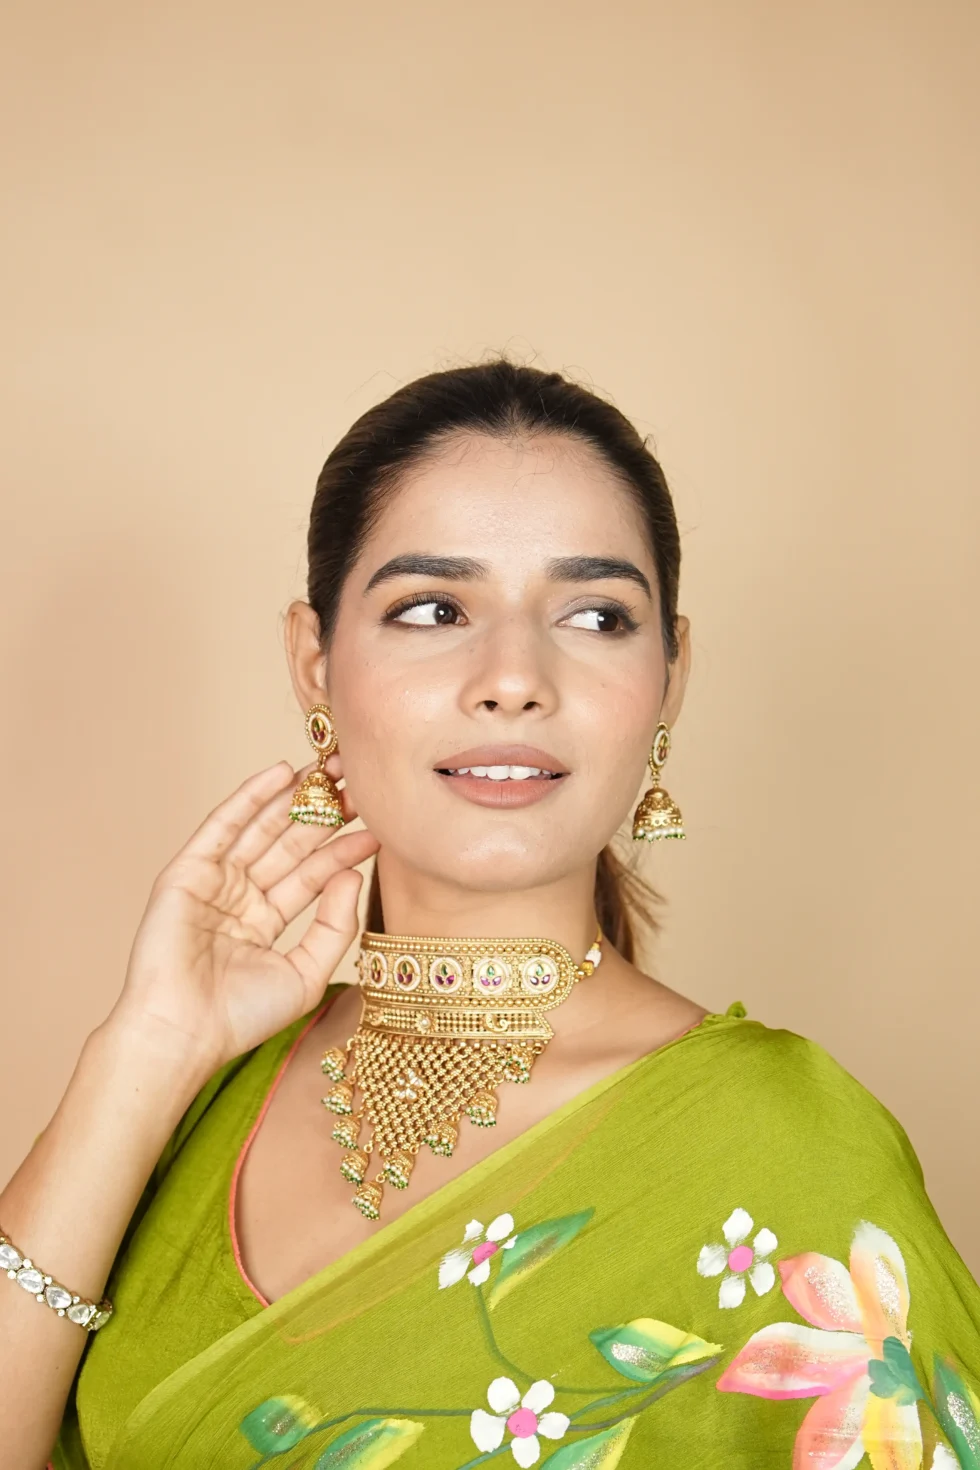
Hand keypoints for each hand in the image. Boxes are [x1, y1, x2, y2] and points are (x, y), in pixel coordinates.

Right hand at [103, 758, 378, 1080]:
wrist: (184, 1032)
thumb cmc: (241, 1017)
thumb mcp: (307, 972)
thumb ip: (335, 926)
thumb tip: (353, 876)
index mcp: (265, 921)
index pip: (312, 875)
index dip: (342, 849)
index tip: (378, 825)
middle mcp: (240, 896)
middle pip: (289, 844)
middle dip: (322, 813)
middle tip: (357, 780)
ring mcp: (213, 882)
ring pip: (261, 829)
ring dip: (294, 796)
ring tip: (330, 768)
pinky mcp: (187, 872)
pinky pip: (223, 826)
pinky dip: (250, 798)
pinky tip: (281, 774)